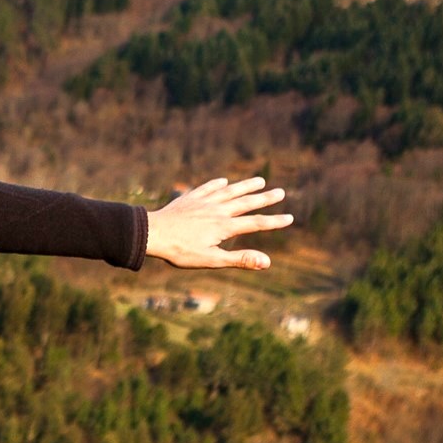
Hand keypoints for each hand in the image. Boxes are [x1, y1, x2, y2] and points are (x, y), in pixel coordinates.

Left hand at [145, 176, 291, 270]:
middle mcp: (217, 210)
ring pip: (229, 191)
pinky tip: (223, 181)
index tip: (290, 218)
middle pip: (246, 203)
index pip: (255, 223)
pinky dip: (217, 184)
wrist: (152, 233)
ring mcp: (203, 202)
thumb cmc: (180, 251)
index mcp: (224, 227)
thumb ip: (240, 259)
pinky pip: (207, 188)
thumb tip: (268, 262)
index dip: (274, 221)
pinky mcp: (189, 198)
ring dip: (245, 186)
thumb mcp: (212, 260)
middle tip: (281, 191)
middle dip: (265, 198)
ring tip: (260, 180)